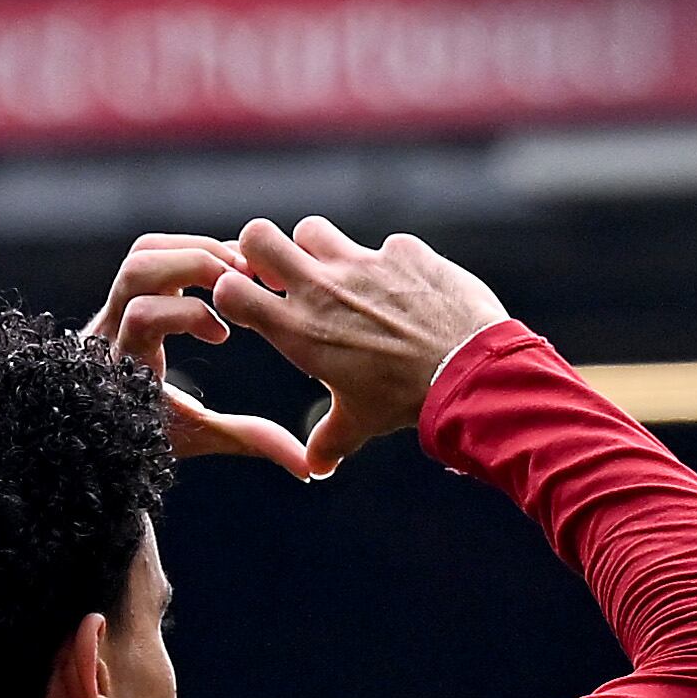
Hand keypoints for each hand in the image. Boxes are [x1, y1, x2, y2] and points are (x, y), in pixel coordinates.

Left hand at [81, 235, 310, 472]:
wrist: (97, 425)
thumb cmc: (148, 434)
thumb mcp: (199, 435)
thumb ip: (249, 440)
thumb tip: (306, 467)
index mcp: (126, 364)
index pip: (144, 314)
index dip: (189, 314)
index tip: (224, 336)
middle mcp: (111, 327)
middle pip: (138, 268)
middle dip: (194, 263)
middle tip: (240, 279)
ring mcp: (114, 304)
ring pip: (143, 252)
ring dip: (193, 249)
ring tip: (238, 268)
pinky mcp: (124, 291)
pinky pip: (150, 252)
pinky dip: (188, 249)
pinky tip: (224, 269)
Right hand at [207, 218, 508, 476]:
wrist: (467, 372)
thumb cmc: (404, 400)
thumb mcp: (359, 423)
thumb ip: (329, 441)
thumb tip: (315, 467)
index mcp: (299, 330)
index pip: (229, 290)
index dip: (233, 289)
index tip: (255, 301)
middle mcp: (322, 289)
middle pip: (257, 236)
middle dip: (263, 250)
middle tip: (287, 275)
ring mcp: (362, 263)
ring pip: (314, 230)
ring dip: (321, 250)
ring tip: (345, 280)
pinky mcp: (403, 250)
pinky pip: (386, 246)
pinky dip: (392, 265)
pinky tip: (409, 292)